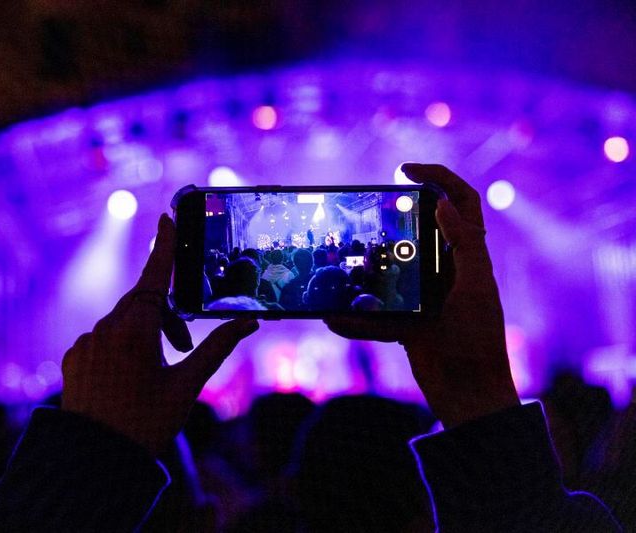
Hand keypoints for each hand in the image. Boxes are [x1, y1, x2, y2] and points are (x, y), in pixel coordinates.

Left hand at [61, 214, 258, 454]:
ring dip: (144, 333)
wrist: (96, 459)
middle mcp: (106, 329)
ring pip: (122, 321)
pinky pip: (101, 338)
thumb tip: (249, 323)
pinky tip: (127, 377)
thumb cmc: (147, 423)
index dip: (164, 247)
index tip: (167, 218)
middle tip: (182, 348)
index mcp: (136, 331)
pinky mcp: (73, 357)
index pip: (156, 278)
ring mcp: (85, 343)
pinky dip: (120, 346)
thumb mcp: (188, 385)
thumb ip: (217, 347)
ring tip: (155, 371)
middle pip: (143, 302)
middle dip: (166, 316)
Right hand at [326, 164, 519, 427]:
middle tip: (365, 210)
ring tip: (341, 260)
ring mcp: (425, 298)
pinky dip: (356, 320)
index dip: (439, 178)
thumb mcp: (474, 289)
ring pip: (391, 270)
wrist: (470, 396)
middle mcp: (446, 272)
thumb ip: (463, 247)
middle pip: (419, 231)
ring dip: (366, 266)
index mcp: (469, 258)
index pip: (461, 203)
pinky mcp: (408, 325)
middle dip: (393, 218)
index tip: (404, 170)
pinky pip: (376, 316)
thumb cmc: (479, 341)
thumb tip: (442, 204)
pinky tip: (334, 319)